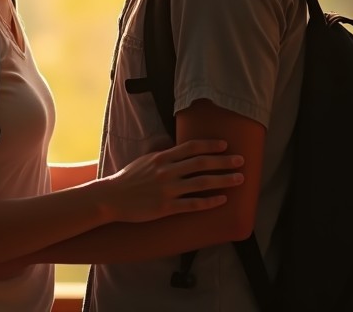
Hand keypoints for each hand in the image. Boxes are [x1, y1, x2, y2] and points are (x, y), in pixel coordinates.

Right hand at [101, 139, 242, 222]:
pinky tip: (222, 200)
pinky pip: (193, 204)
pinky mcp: (166, 207)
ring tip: (239, 179)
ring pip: (202, 183)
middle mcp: (167, 171)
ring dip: (223, 180)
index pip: (191, 148)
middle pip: (201, 163)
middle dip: (224, 161)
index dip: (210, 145)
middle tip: (241, 161)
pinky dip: (209, 202)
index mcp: (162, 157)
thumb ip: (161, 153)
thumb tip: (171, 144)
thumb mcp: (144, 159)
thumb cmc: (128, 178)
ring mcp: (168, 189)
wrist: (112, 197)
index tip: (225, 145)